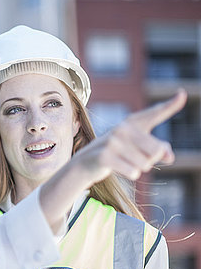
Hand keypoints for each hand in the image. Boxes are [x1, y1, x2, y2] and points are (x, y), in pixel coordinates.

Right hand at [71, 89, 186, 185]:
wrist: (85, 163)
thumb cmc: (115, 155)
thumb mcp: (137, 150)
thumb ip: (158, 150)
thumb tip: (170, 157)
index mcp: (132, 123)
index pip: (155, 113)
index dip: (171, 104)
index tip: (182, 94)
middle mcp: (123, 128)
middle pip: (156, 151)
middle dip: (150, 161)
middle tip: (134, 160)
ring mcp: (112, 141)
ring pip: (145, 164)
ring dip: (138, 169)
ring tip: (123, 164)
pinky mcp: (105, 156)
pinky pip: (133, 172)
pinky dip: (131, 174)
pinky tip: (119, 169)